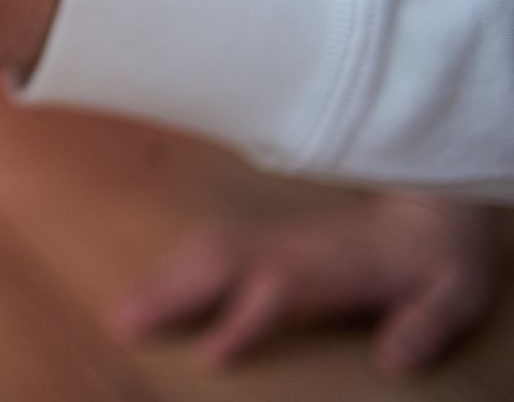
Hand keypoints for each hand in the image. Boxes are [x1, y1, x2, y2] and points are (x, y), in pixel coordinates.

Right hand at [111, 193, 498, 373]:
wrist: (435, 214)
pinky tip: (150, 285)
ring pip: (204, 251)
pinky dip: (172, 263)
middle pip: (218, 266)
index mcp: (331, 269)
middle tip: (121, 325)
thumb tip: (396, 357)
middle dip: (168, 294)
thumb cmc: (439, 264)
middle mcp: (291, 251)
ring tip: (119, 312)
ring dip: (159, 278)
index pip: (276, 292)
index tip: (209, 358)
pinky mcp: (267, 241)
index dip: (244, 324)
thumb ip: (426, 324)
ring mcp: (274, 241)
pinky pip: (208, 246)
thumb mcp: (453, 296)